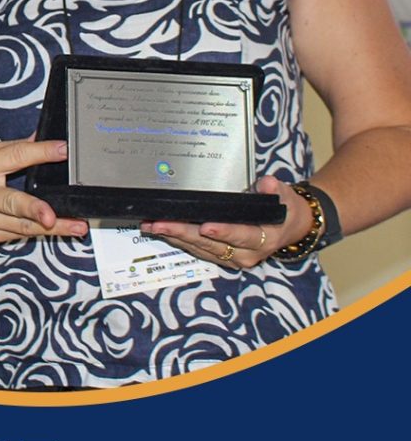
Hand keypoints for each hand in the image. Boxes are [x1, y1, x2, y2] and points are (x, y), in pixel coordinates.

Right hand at [0, 137, 88, 245]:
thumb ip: (11, 148)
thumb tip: (40, 138)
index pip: (14, 158)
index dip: (40, 153)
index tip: (62, 149)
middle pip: (12, 203)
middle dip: (33, 209)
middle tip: (50, 215)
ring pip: (23, 226)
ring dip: (53, 228)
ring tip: (77, 226)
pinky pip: (20, 234)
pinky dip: (42, 232)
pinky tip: (62, 229)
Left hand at [139, 176, 312, 267]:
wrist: (288, 227)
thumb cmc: (283, 209)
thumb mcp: (285, 196)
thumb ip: (275, 190)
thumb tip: (268, 184)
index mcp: (264, 238)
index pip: (242, 236)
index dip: (223, 232)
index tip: (205, 226)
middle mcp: (245, 253)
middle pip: (211, 244)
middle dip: (184, 233)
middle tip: (160, 223)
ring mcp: (230, 257)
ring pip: (199, 248)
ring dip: (174, 237)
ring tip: (152, 225)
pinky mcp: (219, 255)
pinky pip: (196, 249)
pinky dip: (177, 239)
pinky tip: (159, 230)